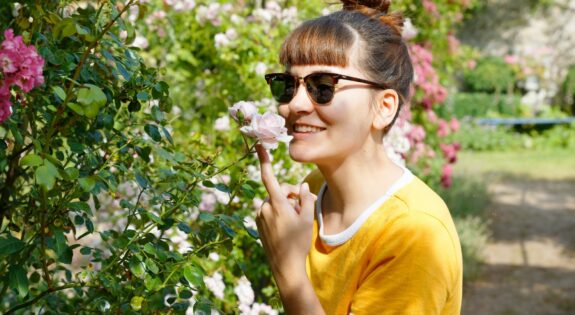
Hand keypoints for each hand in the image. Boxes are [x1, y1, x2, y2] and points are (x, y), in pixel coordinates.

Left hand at [255, 144, 316, 280]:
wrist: (285, 266)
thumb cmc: (298, 242)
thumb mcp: (307, 219)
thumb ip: (305, 200)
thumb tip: (302, 187)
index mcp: (276, 204)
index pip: (268, 177)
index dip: (263, 160)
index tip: (258, 145)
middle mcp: (264, 208)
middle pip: (278, 192)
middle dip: (290, 196)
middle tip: (301, 210)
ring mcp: (259, 216)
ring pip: (274, 202)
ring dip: (284, 206)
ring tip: (293, 222)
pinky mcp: (258, 223)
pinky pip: (269, 211)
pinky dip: (278, 214)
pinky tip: (285, 228)